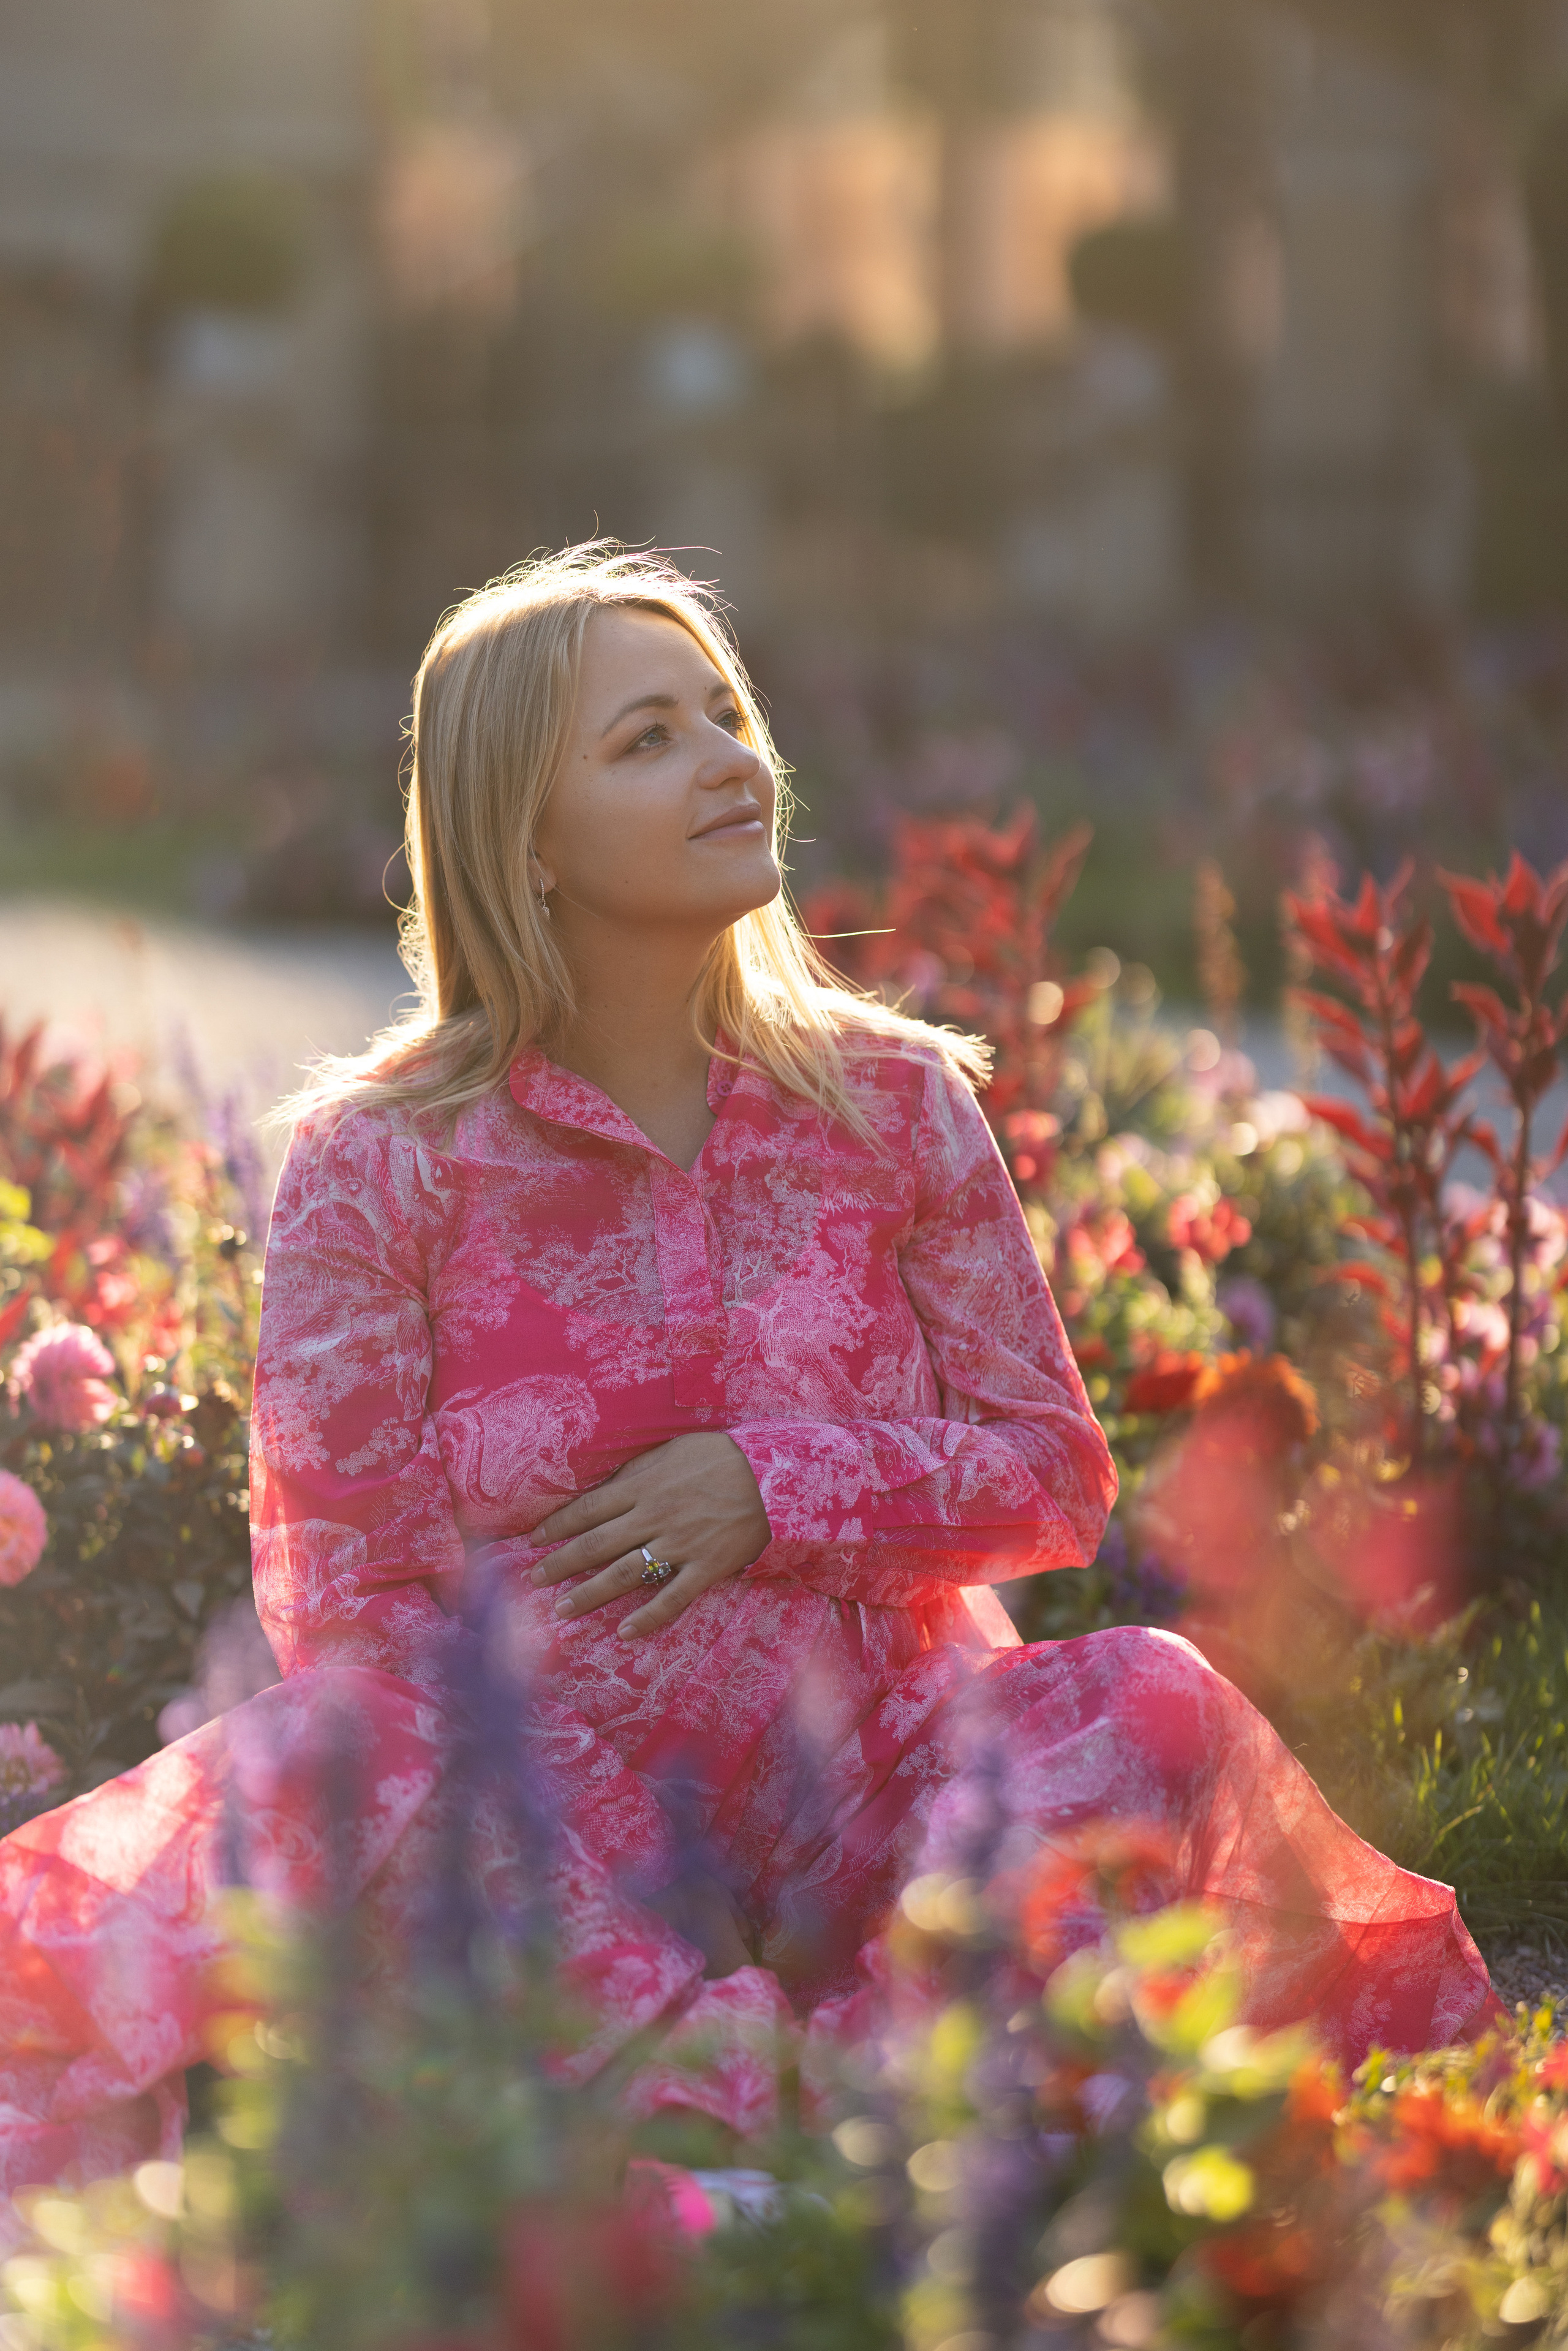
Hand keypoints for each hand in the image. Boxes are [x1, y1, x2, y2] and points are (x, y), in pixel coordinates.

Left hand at [529, 1431, 770, 1641]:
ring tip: (563, 1611)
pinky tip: (624, 1633)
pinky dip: (647, 1618)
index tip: (534, 1540)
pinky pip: (672, 1597)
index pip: (589, 1509)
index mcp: (644, 1486)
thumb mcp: (673, 1451)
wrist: (774, 1473)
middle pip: (597, 1544)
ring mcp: (680, 1544)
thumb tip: (605, 1488)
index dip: (558, 1526)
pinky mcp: (706, 1567)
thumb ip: (638, 1471)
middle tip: (533, 1581)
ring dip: (590, 1594)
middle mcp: (654, 1517)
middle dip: (561, 1564)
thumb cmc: (722, 1456)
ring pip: (625, 1573)